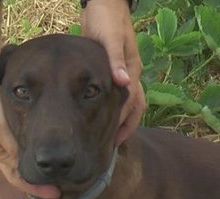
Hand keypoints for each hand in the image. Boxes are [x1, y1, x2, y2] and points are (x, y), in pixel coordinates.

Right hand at [0, 77, 60, 198]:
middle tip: (63, 188)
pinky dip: (39, 153)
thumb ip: (12, 147)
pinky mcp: (12, 130)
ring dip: (42, 169)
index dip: (38, 190)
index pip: (19, 180)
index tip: (56, 194)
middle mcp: (4, 152)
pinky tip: (51, 151)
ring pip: (27, 162)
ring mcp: (8, 141)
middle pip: (24, 175)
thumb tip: (29, 167)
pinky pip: (28, 147)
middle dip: (42, 184)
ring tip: (61, 173)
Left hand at [81, 0, 145, 144]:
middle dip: (125, 128)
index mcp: (131, 69)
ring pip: (127, 104)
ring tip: (108, 139)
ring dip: (120, 121)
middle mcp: (130, 74)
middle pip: (134, 108)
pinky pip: (115, 96)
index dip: (122, 122)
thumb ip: (116, 60)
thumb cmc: (106, 21)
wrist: (104, 6)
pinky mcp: (111, 71)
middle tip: (111, 148)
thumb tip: (123, 83)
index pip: (131, 103)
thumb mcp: (110, 38)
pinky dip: (111, 109)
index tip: (112, 140)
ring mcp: (122, 73)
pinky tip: (100, 118)